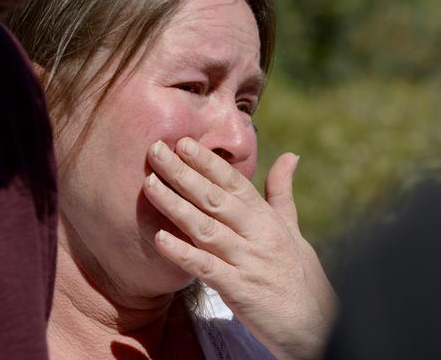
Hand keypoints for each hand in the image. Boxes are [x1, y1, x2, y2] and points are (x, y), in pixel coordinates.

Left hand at [144, 138, 336, 359]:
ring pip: (205, 227)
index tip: (182, 141)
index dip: (207, 161)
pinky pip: (206, 268)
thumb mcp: (292, 227)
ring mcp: (247, 261)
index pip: (233, 181)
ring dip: (175, 204)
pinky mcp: (239, 290)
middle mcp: (256, 234)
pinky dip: (182, 253)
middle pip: (214, 198)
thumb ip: (282, 191)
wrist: (318, 326)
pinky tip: (159, 238)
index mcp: (265, 217)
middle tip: (155, 150)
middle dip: (183, 172)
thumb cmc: (301, 274)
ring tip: (149, 184)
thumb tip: (290, 155)